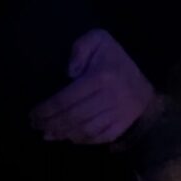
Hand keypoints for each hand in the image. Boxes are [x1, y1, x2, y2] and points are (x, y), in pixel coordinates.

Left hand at [29, 30, 156, 145]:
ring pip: (84, 130)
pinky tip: (69, 136)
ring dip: (62, 134)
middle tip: (36, 125)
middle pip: (72, 117)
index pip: (66, 99)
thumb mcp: (99, 40)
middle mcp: (110, 97)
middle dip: (50, 123)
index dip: (46, 110)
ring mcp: (117, 114)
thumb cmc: (115, 59)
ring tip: (48, 133)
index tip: (33, 114)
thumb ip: (81, 48)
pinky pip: (98, 138)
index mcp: (101, 77)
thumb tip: (70, 71)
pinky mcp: (122, 125)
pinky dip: (81, 140)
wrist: (147, 76)